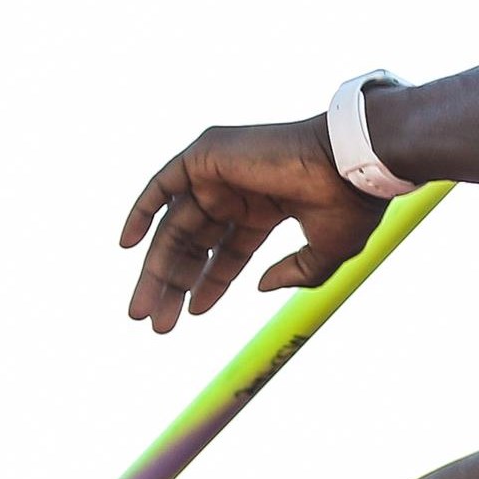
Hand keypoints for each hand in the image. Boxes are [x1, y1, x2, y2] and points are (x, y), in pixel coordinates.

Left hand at [121, 118, 391, 332]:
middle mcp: (240, 189)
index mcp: (267, 207)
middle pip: (195, 243)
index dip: (210, 283)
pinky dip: (141, 212)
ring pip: (175, 225)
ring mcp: (221, 171)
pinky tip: (127, 247)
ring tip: (142, 310)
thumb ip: (294, 273)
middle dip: (174, 284)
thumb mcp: (325, 253)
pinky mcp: (206, 155)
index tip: (194, 315)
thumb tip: (258, 288)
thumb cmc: (348, 205)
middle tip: (156, 322)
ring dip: (155, 268)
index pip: (228, 250)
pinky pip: (161, 186)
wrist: (351, 165)